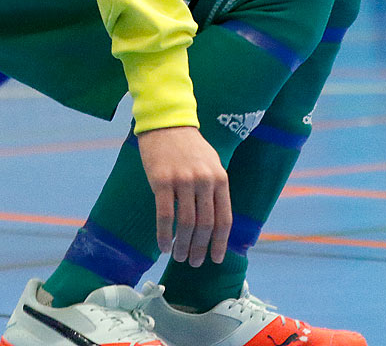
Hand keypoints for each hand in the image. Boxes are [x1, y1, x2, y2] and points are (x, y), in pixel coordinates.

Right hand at [136, 126, 230, 266]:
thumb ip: (216, 189)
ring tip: (180, 257)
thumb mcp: (212, 163)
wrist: (167, 123)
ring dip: (183, 245)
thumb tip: (217, 222)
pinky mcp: (162, 181)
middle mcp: (204, 181)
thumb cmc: (189, 146)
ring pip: (186, 223)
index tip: (216, 259)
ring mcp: (183, 181)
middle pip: (205, 225)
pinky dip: (164, 234)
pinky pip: (164, 215)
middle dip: (200, 248)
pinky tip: (163, 246)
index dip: (220, 242)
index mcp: (220, 178)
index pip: (224, 219)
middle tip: (195, 263)